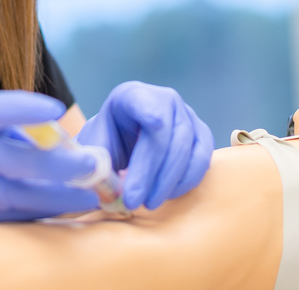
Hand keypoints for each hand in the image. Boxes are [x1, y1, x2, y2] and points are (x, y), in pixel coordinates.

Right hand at [0, 91, 98, 243]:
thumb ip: (12, 126)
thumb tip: (61, 139)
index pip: (1, 110)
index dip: (29, 108)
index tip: (57, 109)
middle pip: (23, 162)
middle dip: (63, 167)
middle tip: (92, 166)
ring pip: (22, 197)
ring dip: (60, 199)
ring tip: (89, 197)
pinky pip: (11, 217)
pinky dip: (39, 215)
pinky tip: (62, 211)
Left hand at [76, 81, 213, 210]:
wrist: (126, 138)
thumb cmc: (110, 140)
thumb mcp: (96, 145)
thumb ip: (97, 161)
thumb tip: (100, 183)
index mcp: (132, 95)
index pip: (144, 103)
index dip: (149, 114)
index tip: (153, 125)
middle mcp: (164, 99)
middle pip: (164, 135)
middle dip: (149, 173)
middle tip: (133, 201)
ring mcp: (187, 115)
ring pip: (186, 149)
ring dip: (168, 182)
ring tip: (149, 203)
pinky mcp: (202, 134)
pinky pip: (202, 160)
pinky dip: (185, 181)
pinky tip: (167, 194)